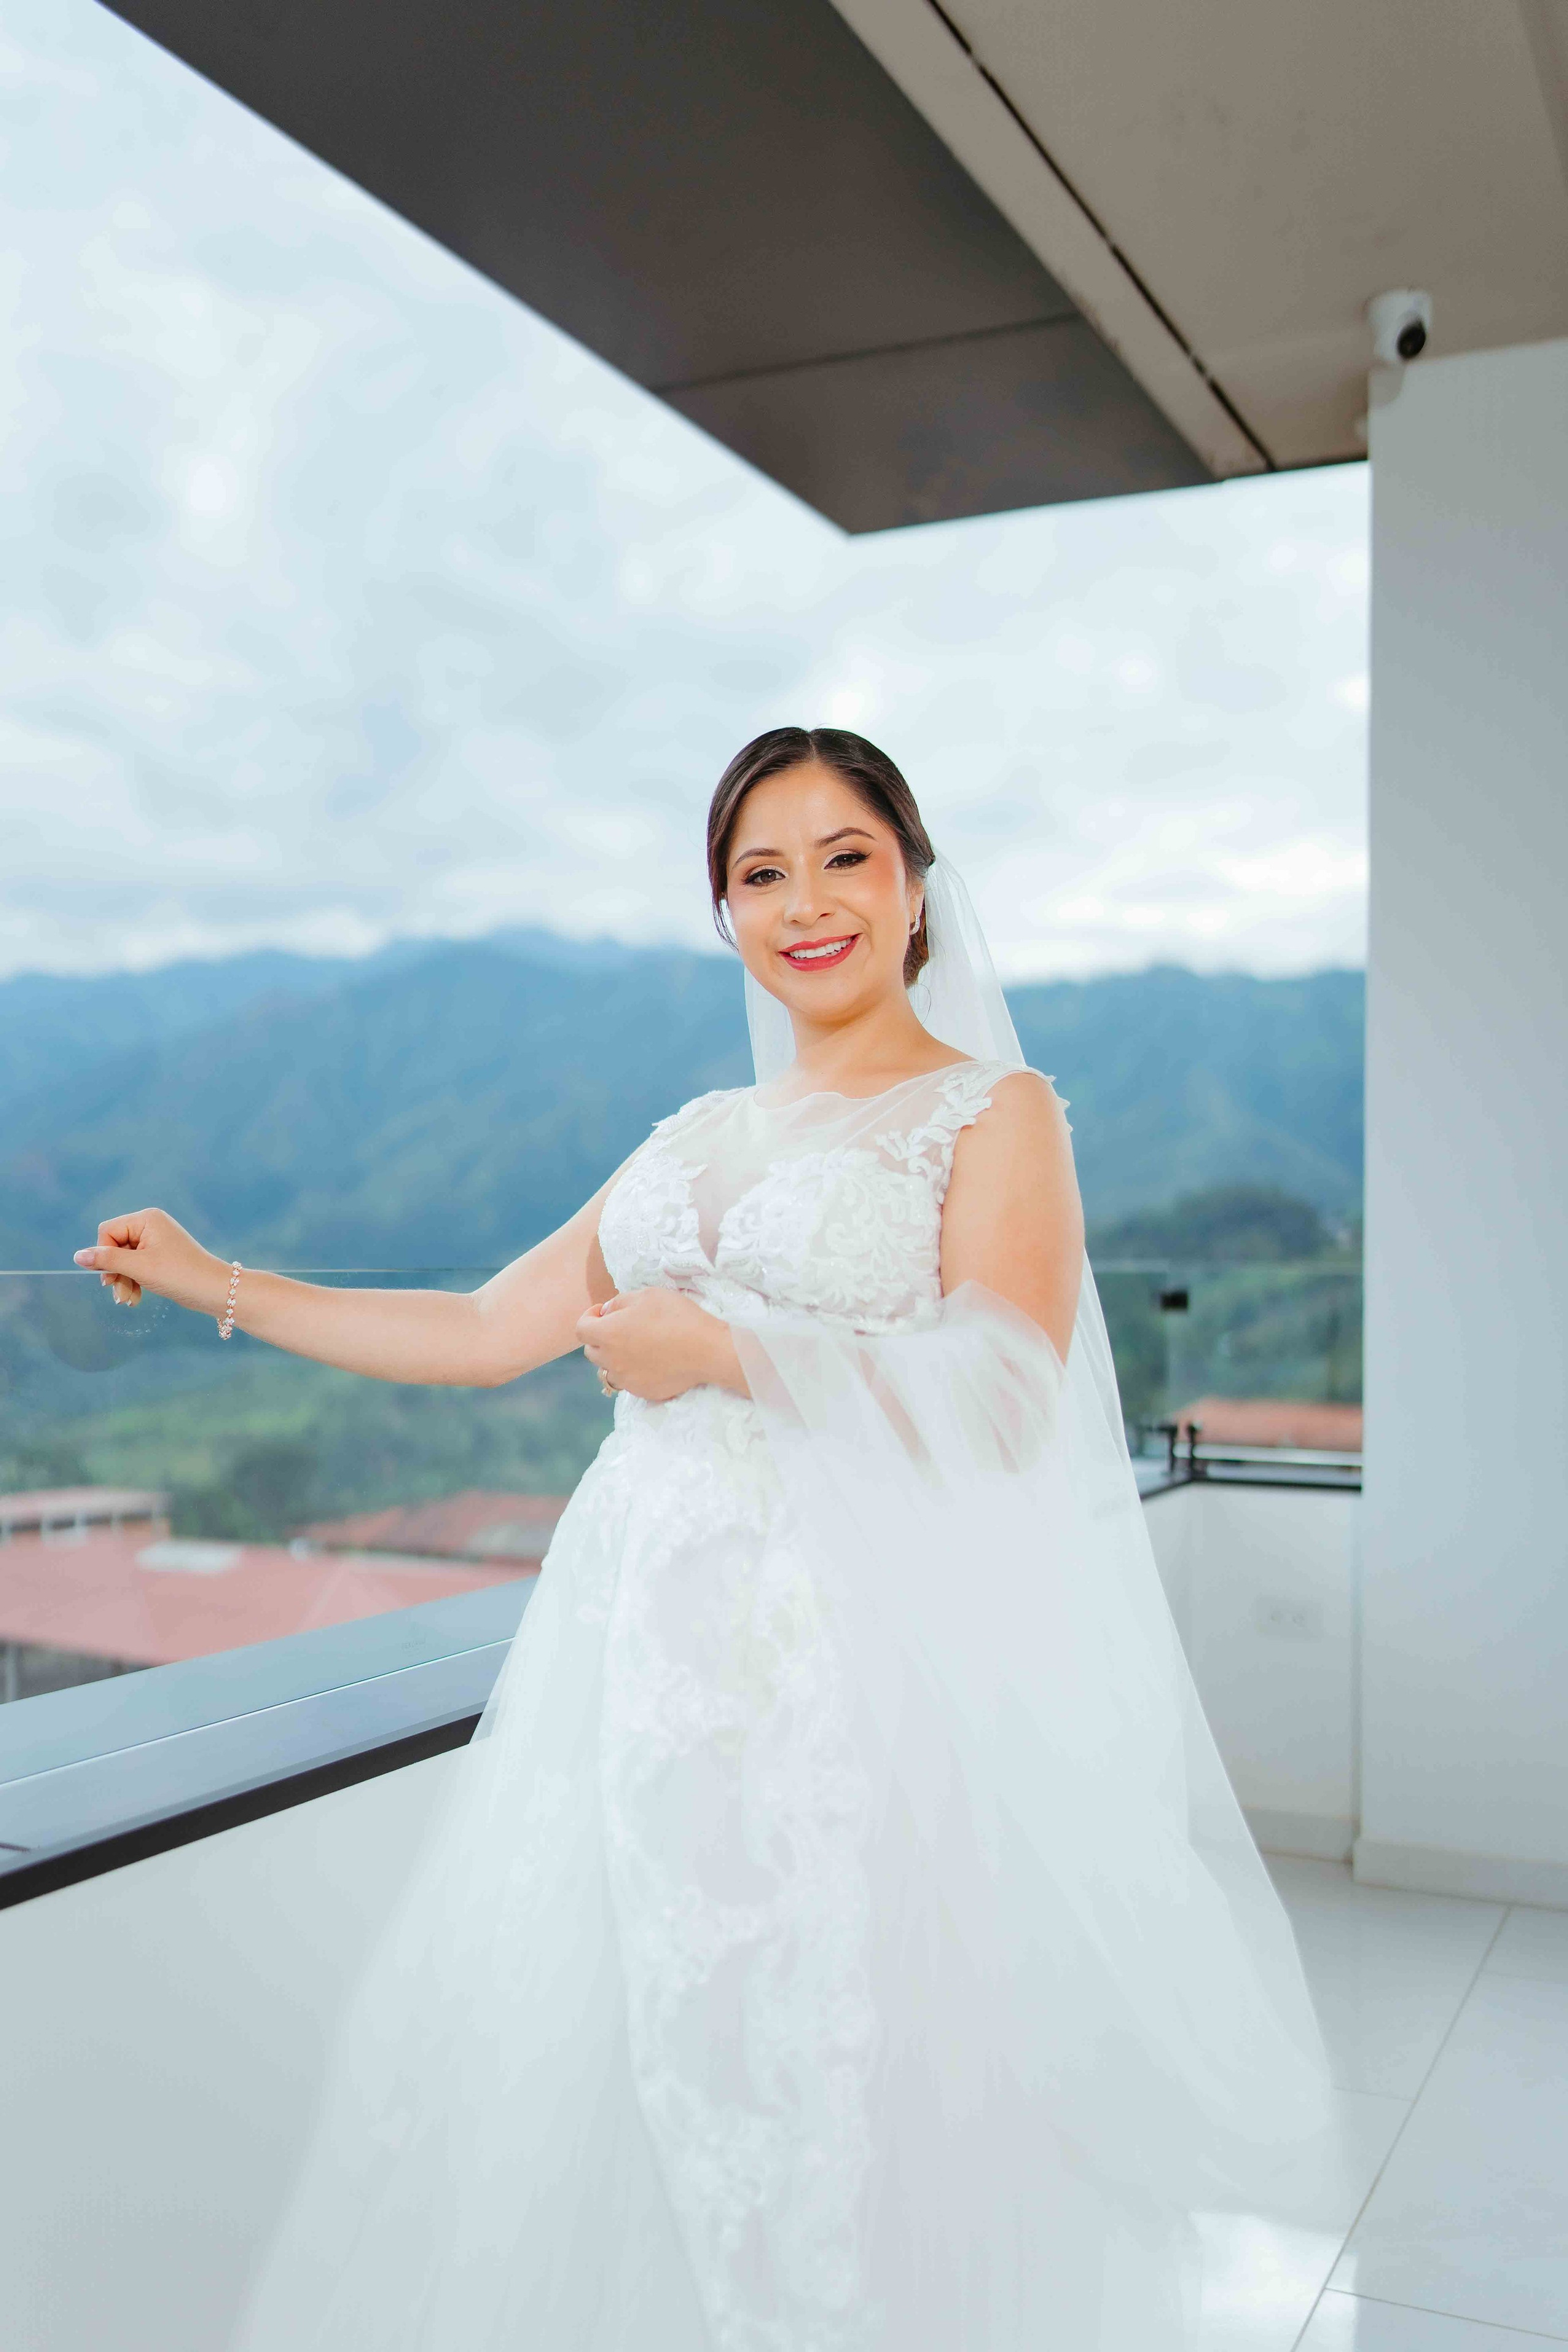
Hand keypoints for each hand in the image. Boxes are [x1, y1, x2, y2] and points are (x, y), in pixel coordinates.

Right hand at [74, 1209, 229, 1315]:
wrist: (214, 1291)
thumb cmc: (179, 1275)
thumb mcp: (139, 1267)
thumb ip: (107, 1260)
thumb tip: (78, 1256)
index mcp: (146, 1219)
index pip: (108, 1231)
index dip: (104, 1255)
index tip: (108, 1278)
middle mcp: (151, 1225)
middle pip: (115, 1246)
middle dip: (115, 1272)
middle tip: (118, 1295)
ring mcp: (156, 1241)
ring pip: (124, 1260)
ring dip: (123, 1281)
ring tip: (128, 1301)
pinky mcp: (161, 1256)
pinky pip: (136, 1266)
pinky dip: (133, 1281)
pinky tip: (135, 1298)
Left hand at [576, 1288, 744, 1403]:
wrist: (707, 1350)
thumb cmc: (677, 1316)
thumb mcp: (647, 1295)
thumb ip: (619, 1302)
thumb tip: (607, 1312)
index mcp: (608, 1334)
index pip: (581, 1329)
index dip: (589, 1317)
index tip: (604, 1312)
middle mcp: (611, 1360)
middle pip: (591, 1351)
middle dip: (600, 1338)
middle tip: (620, 1328)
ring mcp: (627, 1379)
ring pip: (608, 1369)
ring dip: (614, 1357)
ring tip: (636, 1347)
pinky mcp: (642, 1391)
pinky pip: (629, 1381)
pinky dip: (633, 1371)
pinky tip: (652, 1361)